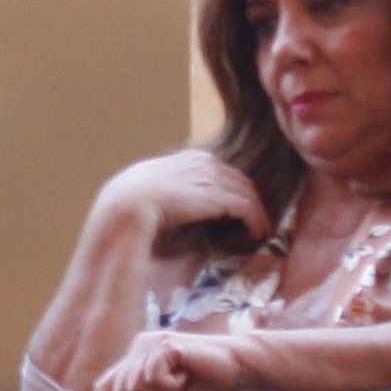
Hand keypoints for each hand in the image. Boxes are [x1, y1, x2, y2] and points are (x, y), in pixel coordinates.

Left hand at [90, 327, 250, 390]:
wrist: (236, 370)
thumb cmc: (204, 388)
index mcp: (135, 361)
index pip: (105, 386)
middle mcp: (138, 349)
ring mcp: (148, 344)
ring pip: (134, 387)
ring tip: (181, 387)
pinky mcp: (162, 344)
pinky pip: (152, 378)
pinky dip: (170, 386)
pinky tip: (185, 375)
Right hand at [100, 150, 269, 243]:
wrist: (127, 205)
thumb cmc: (130, 201)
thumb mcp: (151, 188)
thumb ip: (168, 190)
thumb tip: (170, 203)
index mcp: (188, 157)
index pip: (221, 171)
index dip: (233, 189)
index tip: (238, 206)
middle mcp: (205, 162)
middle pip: (240, 180)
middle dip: (252, 198)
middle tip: (258, 218)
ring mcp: (214, 178)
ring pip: (248, 194)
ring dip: (259, 212)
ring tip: (263, 229)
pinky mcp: (220, 197)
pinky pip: (248, 208)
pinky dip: (257, 221)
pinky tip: (258, 233)